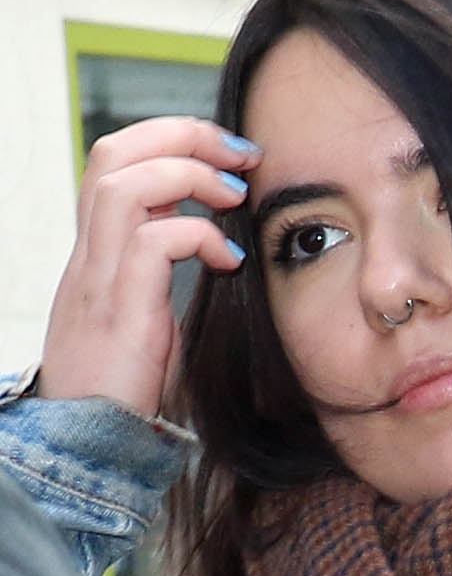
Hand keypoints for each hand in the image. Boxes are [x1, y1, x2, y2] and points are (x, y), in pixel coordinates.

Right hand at [36, 116, 253, 414]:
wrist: (85, 440)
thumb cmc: (125, 384)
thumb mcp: (149, 314)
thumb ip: (167, 273)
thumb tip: (220, 242)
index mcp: (96, 251)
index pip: (115, 163)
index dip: (170, 141)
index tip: (229, 155)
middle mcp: (89, 255)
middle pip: (112, 154)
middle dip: (180, 135)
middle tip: (241, 153)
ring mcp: (96, 280)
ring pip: (121, 184)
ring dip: (187, 174)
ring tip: (234, 195)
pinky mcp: (117, 312)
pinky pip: (149, 244)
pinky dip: (196, 237)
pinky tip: (228, 261)